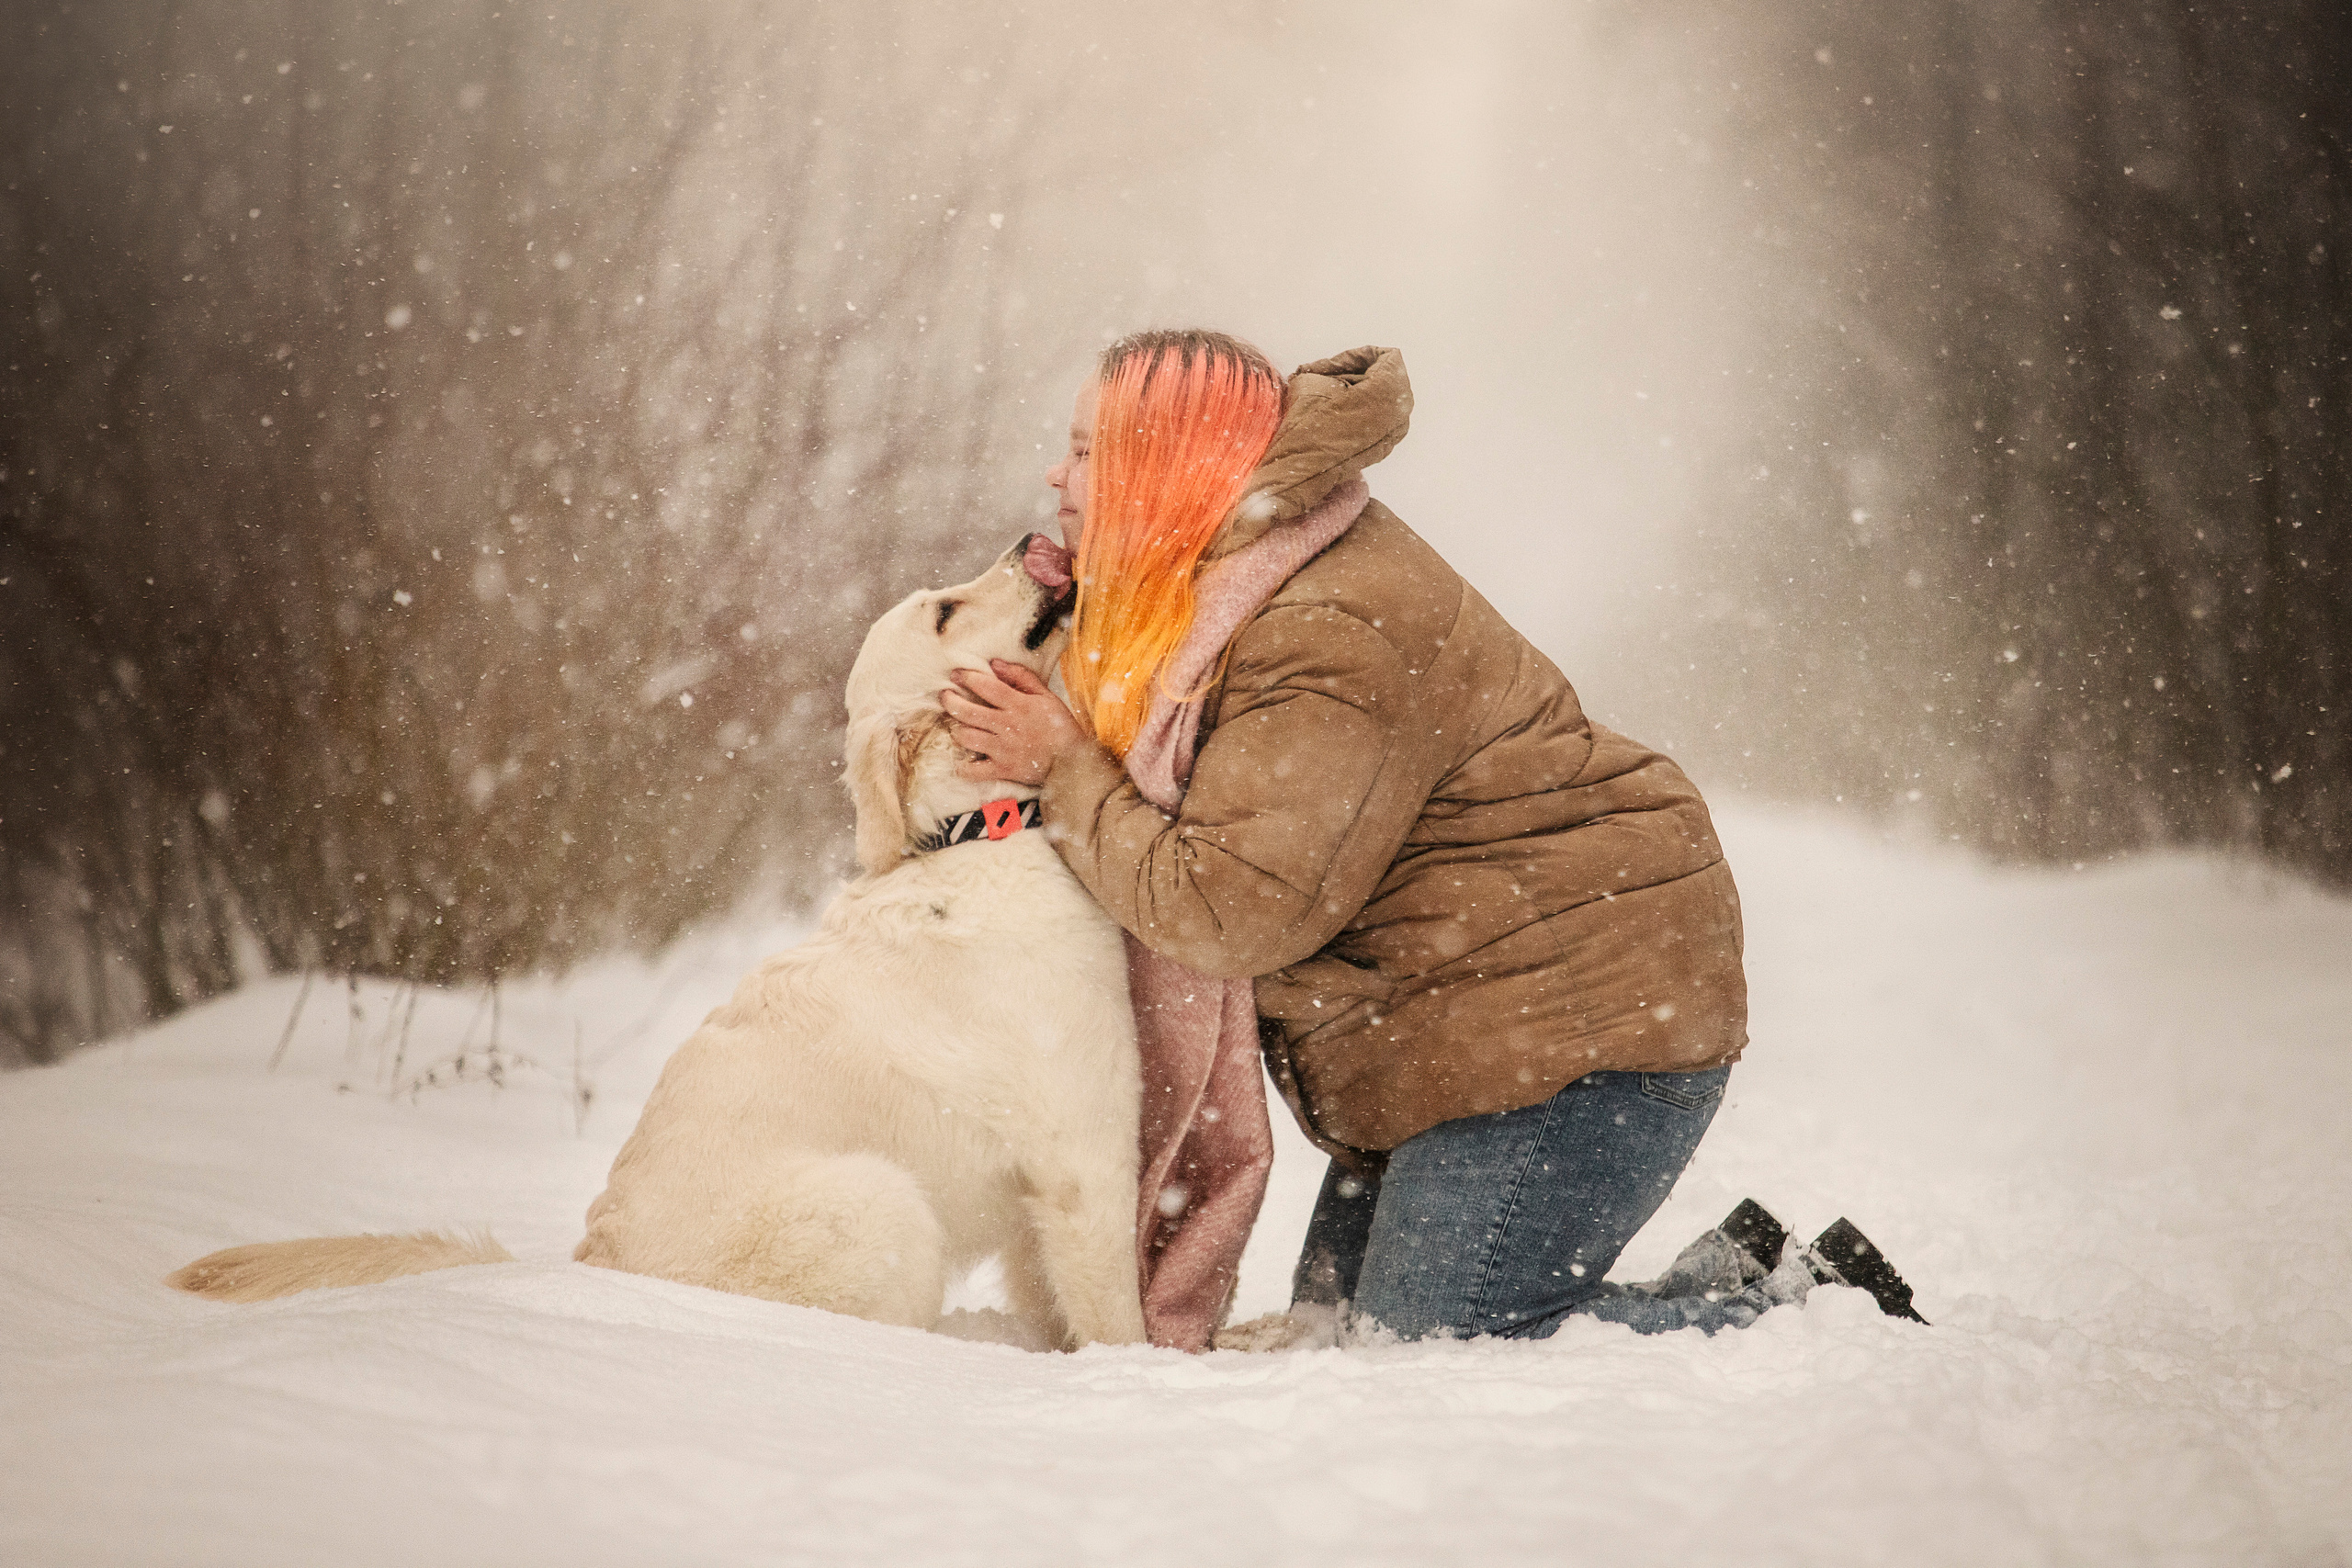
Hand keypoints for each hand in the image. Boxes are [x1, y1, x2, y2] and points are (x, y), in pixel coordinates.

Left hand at [942, 659, 1089, 785]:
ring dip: (956, 730)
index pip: (986, 686)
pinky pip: (974, 771)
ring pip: (967, 737)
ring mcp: (1003, 749)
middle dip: (950, 701)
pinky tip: (962, 762)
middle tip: (945, 696)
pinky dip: (964, 768)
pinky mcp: (1003, 769)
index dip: (967, 678)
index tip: (955, 675)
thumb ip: (1021, 677)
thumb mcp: (1046, 696)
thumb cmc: (1059, 726)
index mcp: (1019, 705)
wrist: (1072, 761)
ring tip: (956, 726)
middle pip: (968, 711)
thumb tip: (995, 664)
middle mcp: (1007, 726)